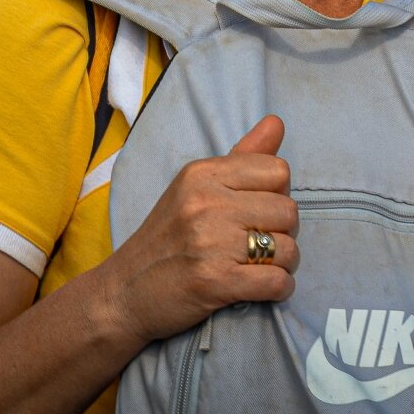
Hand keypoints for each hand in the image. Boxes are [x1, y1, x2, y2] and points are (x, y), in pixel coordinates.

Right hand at [102, 115, 298, 346]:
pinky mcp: (215, 282)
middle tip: (262, 243)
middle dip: (285, 231)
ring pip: (289, 248)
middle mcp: (206, 203)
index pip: (278, 171)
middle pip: (288, 210)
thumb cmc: (165, 238)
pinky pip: (277, 282)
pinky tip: (263, 287)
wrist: (125, 291)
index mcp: (201, 174)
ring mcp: (210, 243)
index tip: (260, 211)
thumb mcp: (194, 187)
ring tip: (262, 266)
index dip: (278, 194)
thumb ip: (241, 157)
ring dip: (284, 263)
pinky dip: (280, 288)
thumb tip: (278, 122)